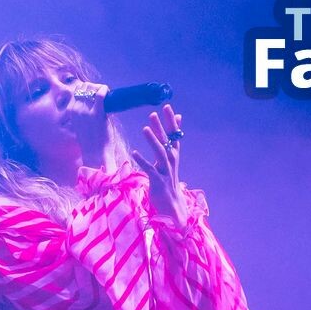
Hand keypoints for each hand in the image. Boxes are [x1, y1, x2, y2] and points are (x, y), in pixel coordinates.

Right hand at [67, 79, 111, 161]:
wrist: (95, 154)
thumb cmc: (91, 141)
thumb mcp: (82, 124)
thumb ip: (84, 112)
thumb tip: (94, 101)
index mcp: (71, 112)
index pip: (76, 91)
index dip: (86, 88)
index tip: (94, 92)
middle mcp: (76, 110)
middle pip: (84, 86)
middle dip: (93, 86)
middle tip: (102, 93)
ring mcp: (86, 111)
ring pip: (91, 87)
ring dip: (99, 87)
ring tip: (106, 94)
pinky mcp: (97, 113)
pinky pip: (100, 94)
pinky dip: (104, 90)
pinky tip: (108, 92)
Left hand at [131, 103, 185, 221]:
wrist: (171, 202)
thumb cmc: (167, 178)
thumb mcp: (169, 159)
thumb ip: (170, 141)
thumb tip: (177, 121)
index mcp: (174, 154)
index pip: (174, 134)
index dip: (171, 121)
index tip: (167, 107)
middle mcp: (172, 160)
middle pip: (167, 140)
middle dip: (160, 127)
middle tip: (153, 114)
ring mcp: (166, 170)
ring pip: (160, 152)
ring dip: (152, 140)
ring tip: (144, 128)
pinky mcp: (158, 180)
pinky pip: (150, 169)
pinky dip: (142, 160)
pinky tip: (134, 152)